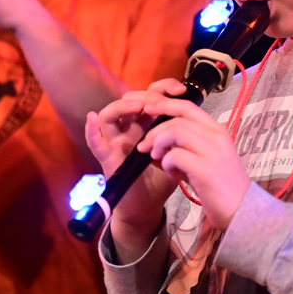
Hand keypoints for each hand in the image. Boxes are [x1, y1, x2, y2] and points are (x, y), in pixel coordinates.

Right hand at [86, 81, 183, 232]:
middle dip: (146, 95)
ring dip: (121, 107)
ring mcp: (116, 141)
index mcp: (147, 124)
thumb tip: (200, 118)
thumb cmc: (160, 179)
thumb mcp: (176, 153)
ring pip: (109, 115)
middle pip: (130, 100)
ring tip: (137, 108)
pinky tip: (92, 119)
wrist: (148, 207)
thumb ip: (182, 136)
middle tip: (160, 100)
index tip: (181, 90)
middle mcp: (129, 128)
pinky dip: (91, 131)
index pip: (152, 95)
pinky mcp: (107, 158)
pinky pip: (95, 142)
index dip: (164, 87)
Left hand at [135, 91, 251, 230]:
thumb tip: (158, 140)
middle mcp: (217, 136)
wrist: (242, 210)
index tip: (147, 108)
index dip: (164, 105)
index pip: (188, 106)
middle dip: (155, 130)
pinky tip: (171, 175)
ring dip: (159, 144)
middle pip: (178, 119)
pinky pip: (175, 156)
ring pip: (175, 132)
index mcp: (218, 130)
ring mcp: (212, 152)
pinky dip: (167, 163)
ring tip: (156, 158)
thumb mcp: (207, 158)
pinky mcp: (205, 169)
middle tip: (144, 145)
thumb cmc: (222, 185)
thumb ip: (187, 146)